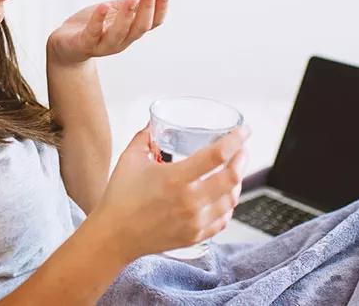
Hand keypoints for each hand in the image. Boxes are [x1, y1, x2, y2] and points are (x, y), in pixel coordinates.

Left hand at [47, 0, 168, 65]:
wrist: (64, 46)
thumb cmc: (90, 28)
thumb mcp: (113, 13)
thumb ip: (129, 5)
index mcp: (130, 32)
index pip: (152, 23)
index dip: (160, 8)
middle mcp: (121, 41)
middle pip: (139, 28)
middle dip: (147, 8)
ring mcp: (103, 44)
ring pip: (119, 33)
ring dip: (127, 15)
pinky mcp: (84, 44)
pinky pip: (93, 33)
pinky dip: (98, 20)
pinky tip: (104, 6)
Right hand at [90, 123, 250, 260]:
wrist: (114, 236)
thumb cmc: (120, 197)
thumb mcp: (130, 159)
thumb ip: (144, 137)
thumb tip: (154, 123)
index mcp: (176, 178)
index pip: (217, 155)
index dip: (236, 139)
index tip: (244, 130)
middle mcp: (190, 201)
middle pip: (232, 177)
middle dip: (242, 158)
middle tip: (241, 149)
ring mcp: (195, 221)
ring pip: (231, 199)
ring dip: (237, 182)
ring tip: (234, 171)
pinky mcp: (196, 236)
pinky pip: (223, 219)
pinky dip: (228, 205)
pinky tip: (225, 197)